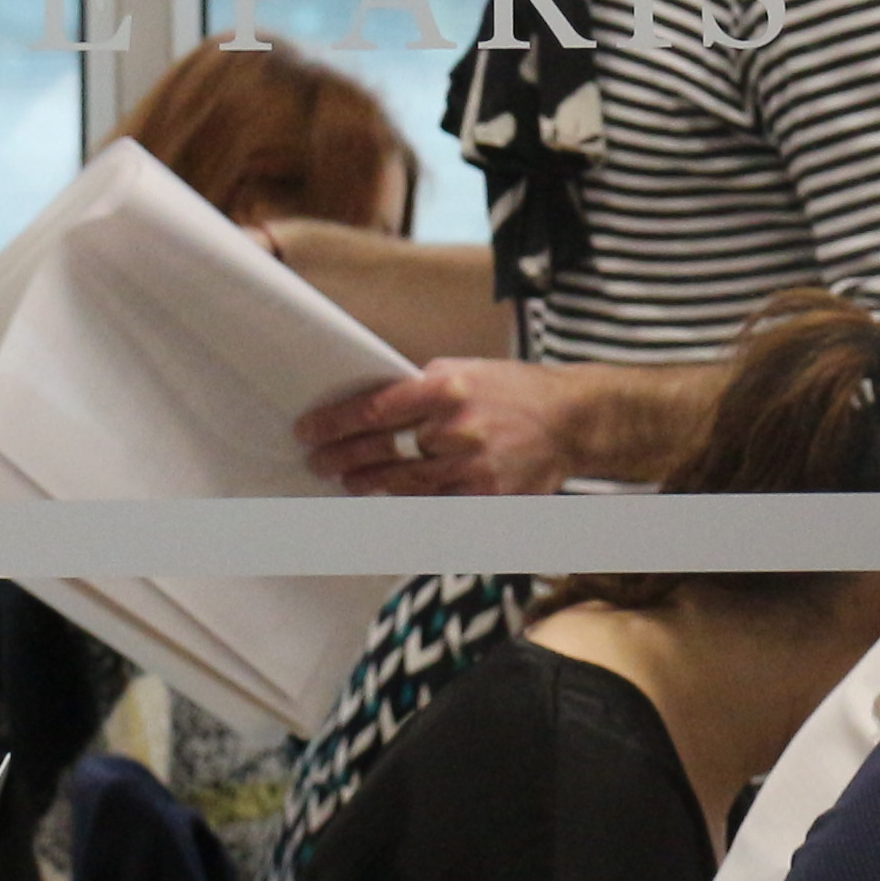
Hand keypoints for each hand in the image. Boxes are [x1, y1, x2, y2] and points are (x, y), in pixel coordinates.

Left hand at [300, 359, 600, 495]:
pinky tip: (392, 506)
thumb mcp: (464, 371)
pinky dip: (411, 507)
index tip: (308, 432)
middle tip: (319, 463)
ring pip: (405, 486)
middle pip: (382, 453)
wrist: (572, 420)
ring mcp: (473, 469)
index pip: (374, 410)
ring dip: (370, 485)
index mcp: (446, 388)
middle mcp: (457, 429)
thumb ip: (419, 389)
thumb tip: (369, 409)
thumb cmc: (512, 390)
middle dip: (343, 460)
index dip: (334, 424)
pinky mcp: (487, 499)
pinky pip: (437, 509)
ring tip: (350, 482)